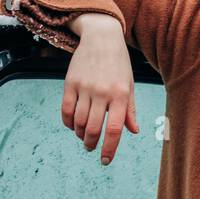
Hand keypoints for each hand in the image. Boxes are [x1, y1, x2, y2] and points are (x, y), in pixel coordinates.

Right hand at [62, 12, 138, 162]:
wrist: (101, 37)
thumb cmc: (119, 64)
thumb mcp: (129, 85)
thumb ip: (129, 109)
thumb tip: (133, 131)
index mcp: (120, 94)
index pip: (114, 129)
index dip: (109, 148)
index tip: (105, 161)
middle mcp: (102, 92)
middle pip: (94, 129)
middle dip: (92, 144)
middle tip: (92, 148)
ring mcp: (85, 87)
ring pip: (79, 122)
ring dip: (81, 134)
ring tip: (85, 136)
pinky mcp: (70, 83)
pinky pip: (66, 110)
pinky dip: (69, 123)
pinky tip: (74, 125)